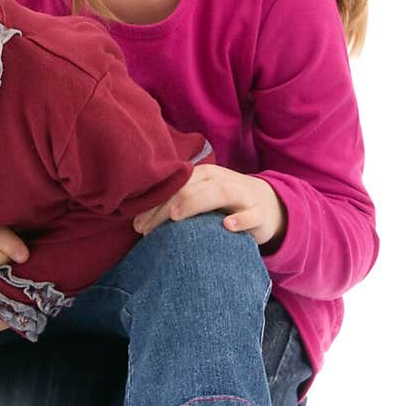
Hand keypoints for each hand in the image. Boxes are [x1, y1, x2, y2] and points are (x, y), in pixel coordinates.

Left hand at [133, 164, 286, 248]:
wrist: (268, 205)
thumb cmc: (225, 204)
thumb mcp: (202, 198)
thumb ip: (176, 204)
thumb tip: (138, 221)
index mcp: (205, 176)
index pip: (175, 186)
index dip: (154, 203)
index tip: (137, 224)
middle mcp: (222, 181)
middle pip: (191, 189)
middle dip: (165, 207)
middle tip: (146, 229)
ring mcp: (243, 196)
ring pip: (221, 193)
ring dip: (196, 203)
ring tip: (175, 216)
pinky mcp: (260, 214)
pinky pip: (252, 215)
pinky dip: (241, 219)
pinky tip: (227, 225)